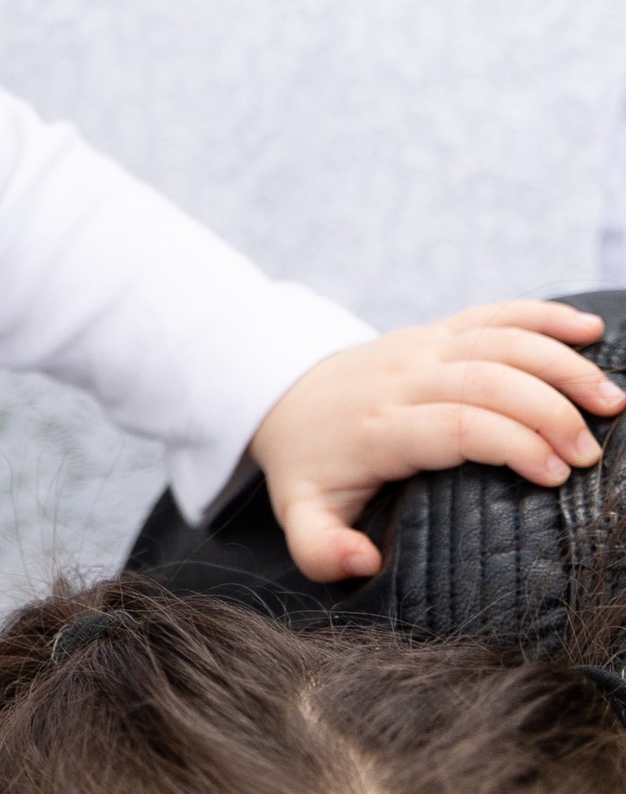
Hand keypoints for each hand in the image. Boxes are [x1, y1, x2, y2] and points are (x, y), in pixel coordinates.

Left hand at [249, 300, 623, 582]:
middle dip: (548, 411)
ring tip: (612, 401)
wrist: (282, 397)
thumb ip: (321, 548)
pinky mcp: (437, 332)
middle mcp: (404, 377)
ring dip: (560, 365)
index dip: (511, 442)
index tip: (555, 476)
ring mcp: (422, 347)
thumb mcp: (301, 514)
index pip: (455, 424)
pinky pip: (494, 313)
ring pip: (499, 341)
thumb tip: (364, 561)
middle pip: (487, 379)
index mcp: (379, 426)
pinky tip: (591, 329)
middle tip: (590, 453)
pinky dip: (544, 316)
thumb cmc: (308, 465)